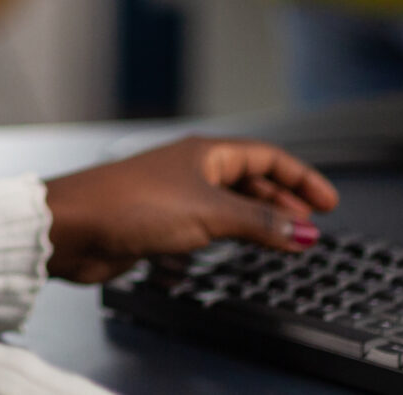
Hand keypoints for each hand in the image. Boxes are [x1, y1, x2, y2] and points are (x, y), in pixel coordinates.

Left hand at [40, 136, 337, 283]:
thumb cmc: (131, 205)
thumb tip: (304, 230)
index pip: (267, 158)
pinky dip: (231, 236)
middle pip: (251, 180)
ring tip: (286, 240)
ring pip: (230, 205)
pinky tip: (239, 250)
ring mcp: (176, 196)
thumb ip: (260, 224)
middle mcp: (192, 169)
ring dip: (260, 221)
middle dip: (284, 202)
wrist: (74, 227)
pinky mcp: (161, 224)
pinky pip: (209, 226)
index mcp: (206, 153)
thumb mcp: (208, 214)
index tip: (328, 202)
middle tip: (311, 226)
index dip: (301, 178)